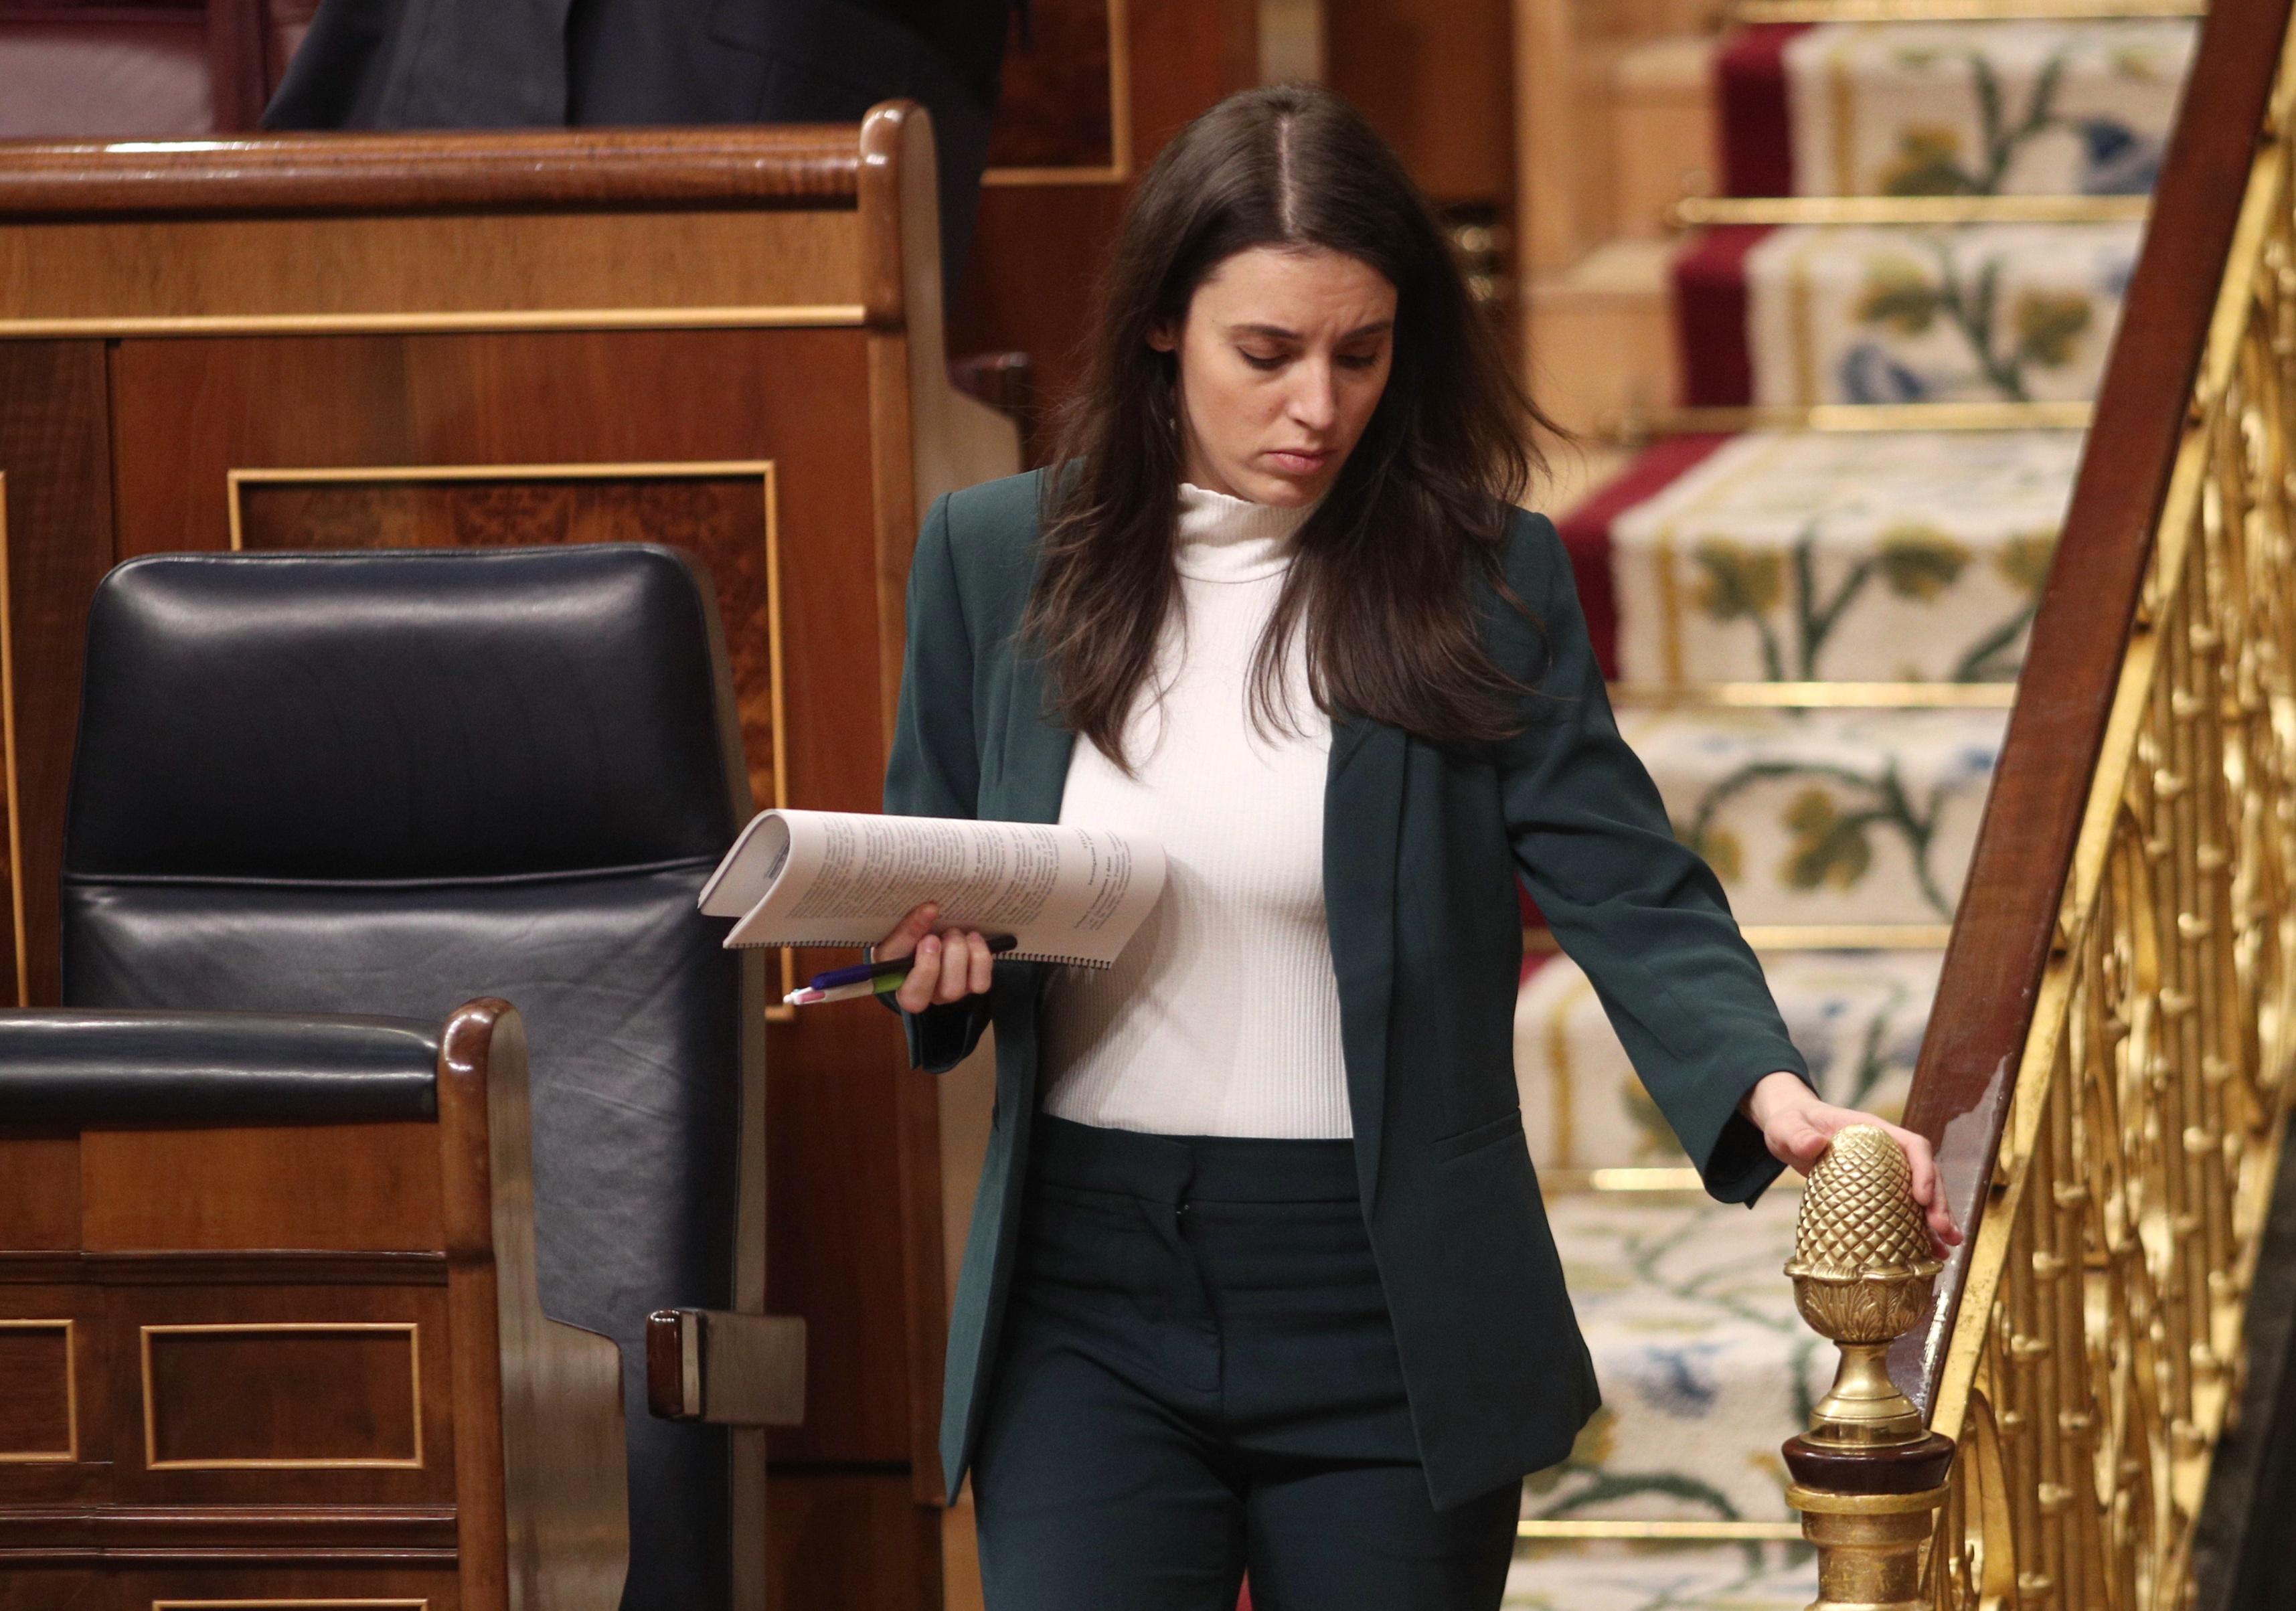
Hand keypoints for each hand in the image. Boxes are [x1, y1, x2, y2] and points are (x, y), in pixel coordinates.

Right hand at [876, 902, 998, 1013]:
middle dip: (952, 955)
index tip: (929, 938)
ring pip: (970, 985)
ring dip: (965, 953)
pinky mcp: (972, 984)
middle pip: (950, 990)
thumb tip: (931, 909)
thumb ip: (909, 928)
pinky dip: (981, 955)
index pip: (915, 996)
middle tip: (946, 933)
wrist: (918, 945)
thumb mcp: (897, 939)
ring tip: (954, 933)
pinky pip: (983, 980)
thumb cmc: (902, 947)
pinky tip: (972, 938)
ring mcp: (955, 992)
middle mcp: (933, 998)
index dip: (927, 968)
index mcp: (907, 993)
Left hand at [1741, 1071, 1962, 1259]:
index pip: (1912, 1145)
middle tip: (1943, 1231)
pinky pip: (1905, 1211)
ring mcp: (1886, 1173)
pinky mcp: (1878, 1193)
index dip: (1923, 1169)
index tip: (1920, 1197)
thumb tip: (1815, 1145)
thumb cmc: (1790, 1126)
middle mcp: (1887, 1152)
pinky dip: (1918, 1232)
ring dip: (1937, 1221)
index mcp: (1873, 1132)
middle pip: (1925, 1174)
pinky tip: (1930, 1255)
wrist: (1789, 1133)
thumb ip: (1797, 1135)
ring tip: (1947, 1249)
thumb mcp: (1786, 1128)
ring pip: (1922, 1196)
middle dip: (1938, 1202)